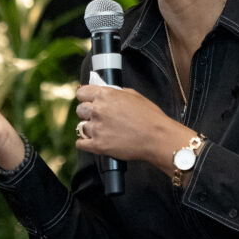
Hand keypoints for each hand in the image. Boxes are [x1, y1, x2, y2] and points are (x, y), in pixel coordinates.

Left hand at [75, 85, 196, 173]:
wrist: (158, 137)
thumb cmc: (150, 117)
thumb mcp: (134, 95)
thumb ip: (115, 92)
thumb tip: (105, 92)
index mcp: (106, 95)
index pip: (81, 92)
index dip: (86, 97)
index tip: (89, 101)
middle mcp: (98, 110)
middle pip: (80, 110)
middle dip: (88, 113)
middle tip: (100, 118)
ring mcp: (97, 128)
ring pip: (81, 127)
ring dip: (90, 129)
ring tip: (104, 131)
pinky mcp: (98, 145)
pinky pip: (80, 143)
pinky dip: (86, 143)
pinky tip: (95, 141)